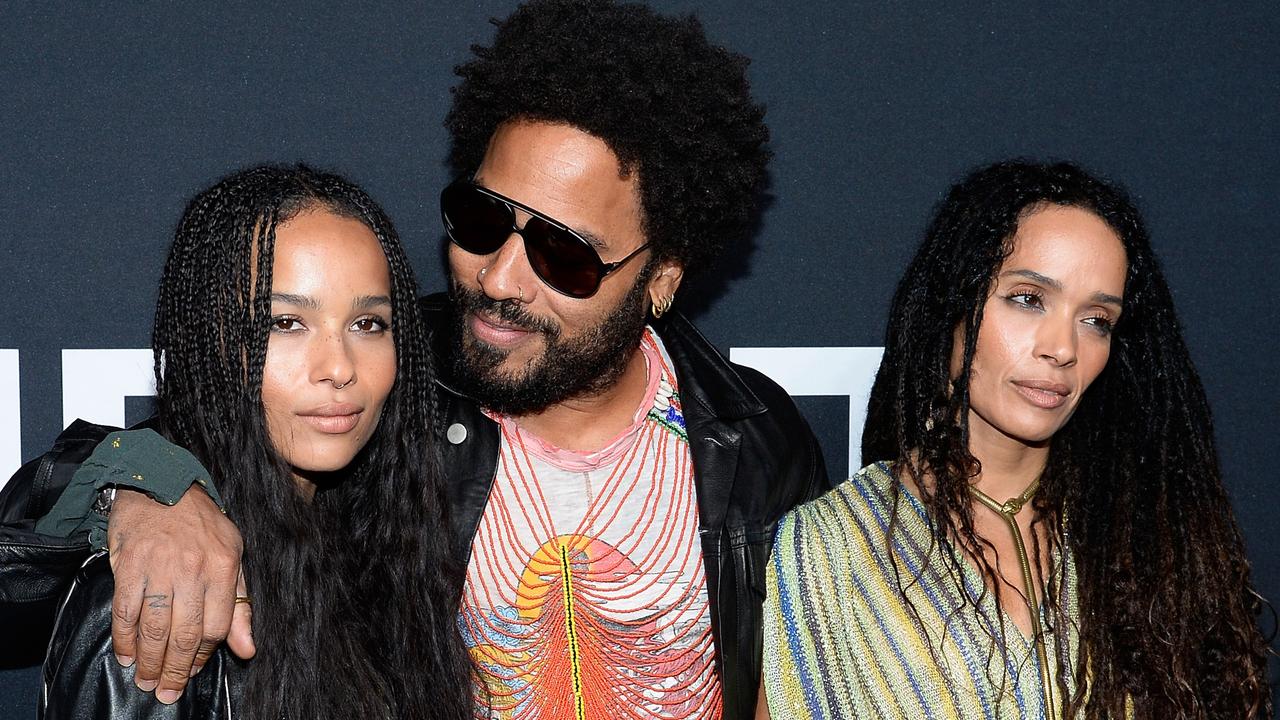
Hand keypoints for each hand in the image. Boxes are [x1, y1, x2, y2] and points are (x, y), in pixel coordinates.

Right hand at [106, 485, 254, 703]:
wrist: (161, 483)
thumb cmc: (202, 524)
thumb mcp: (232, 556)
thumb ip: (240, 603)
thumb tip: (247, 649)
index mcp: (223, 567)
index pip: (217, 626)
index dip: (203, 655)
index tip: (192, 672)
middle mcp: (193, 569)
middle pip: (185, 633)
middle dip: (175, 669)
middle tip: (166, 692)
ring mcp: (159, 567)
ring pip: (155, 627)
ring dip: (150, 661)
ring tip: (146, 681)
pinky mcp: (129, 565)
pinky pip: (126, 611)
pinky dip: (125, 638)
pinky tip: (127, 656)